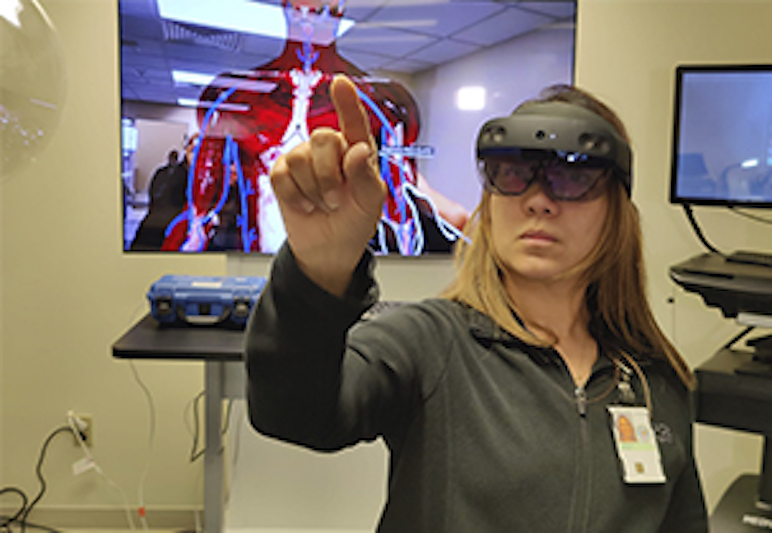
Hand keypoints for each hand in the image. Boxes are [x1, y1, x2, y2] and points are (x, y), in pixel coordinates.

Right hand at [270, 75, 385, 295]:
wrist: (330, 249)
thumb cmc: (356, 221)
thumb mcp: (370, 202)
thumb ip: (365, 176)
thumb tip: (358, 149)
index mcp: (358, 150)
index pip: (354, 121)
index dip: (346, 102)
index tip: (340, 83)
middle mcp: (331, 148)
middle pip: (322, 138)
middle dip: (328, 174)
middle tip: (337, 200)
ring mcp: (304, 158)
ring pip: (299, 157)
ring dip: (313, 190)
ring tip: (324, 205)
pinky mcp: (282, 173)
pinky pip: (281, 175)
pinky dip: (294, 196)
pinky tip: (305, 206)